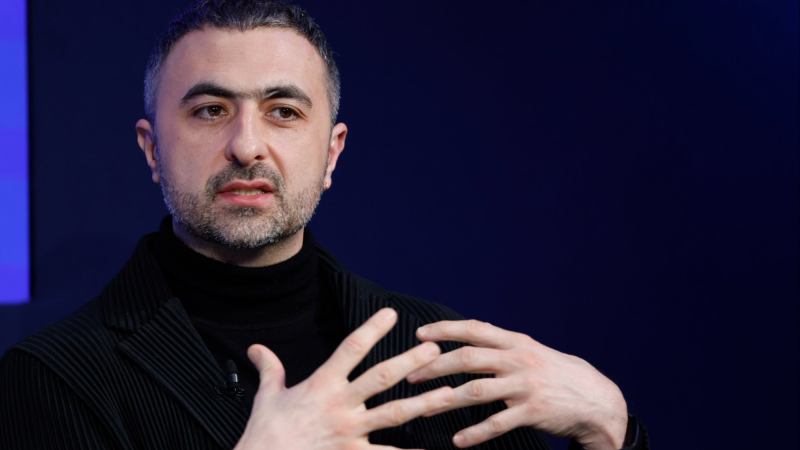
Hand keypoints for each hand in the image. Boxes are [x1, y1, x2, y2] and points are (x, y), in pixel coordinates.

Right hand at [234, 308, 453, 449]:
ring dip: (423, 402)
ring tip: (447, 393)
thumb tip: (257, 348)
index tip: (392, 314)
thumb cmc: (265, 433)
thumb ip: (270, 369)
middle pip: (381, 378)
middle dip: (410, 362)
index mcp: (321, 384)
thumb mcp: (266, 397)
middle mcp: (340, 405)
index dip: (372, 329)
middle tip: (434, 351)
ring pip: (394, 414)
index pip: (351, 349)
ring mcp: (349, 432)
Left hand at [407, 320, 627, 449]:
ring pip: (476, 391)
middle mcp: (518, 360)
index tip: (420, 335)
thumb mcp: (532, 352)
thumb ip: (502, 346)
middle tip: (411, 375)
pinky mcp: (533, 412)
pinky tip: (458, 441)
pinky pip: (497, 424)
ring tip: (423, 408)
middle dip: (435, 366)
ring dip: (445, 400)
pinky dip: (475, 433)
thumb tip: (468, 340)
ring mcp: (525, 386)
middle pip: (468, 359)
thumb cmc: (556, 374)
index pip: (475, 329)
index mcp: (516, 342)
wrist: (596, 400)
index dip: (446, 330)